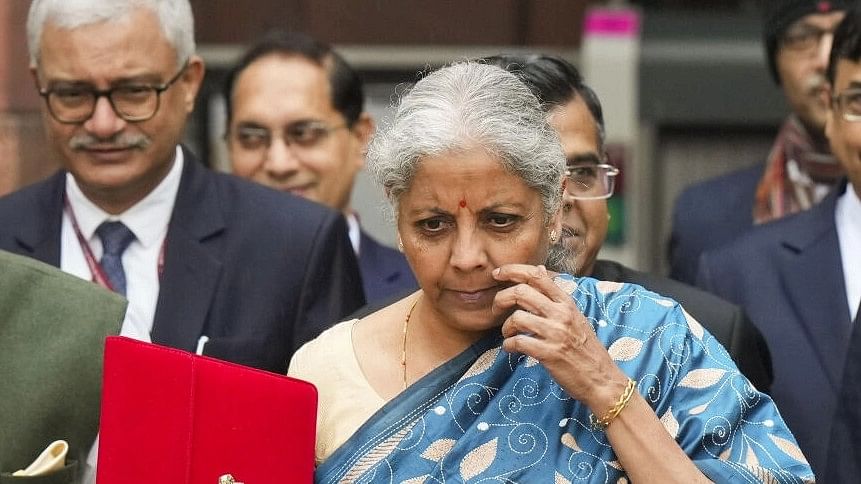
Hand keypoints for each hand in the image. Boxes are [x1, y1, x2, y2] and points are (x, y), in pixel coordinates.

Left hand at [492, 264, 628, 412]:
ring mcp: (555, 333)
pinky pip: (518, 342)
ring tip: (509, 334)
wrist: (601, 379)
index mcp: (567, 303)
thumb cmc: (586, 349)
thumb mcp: (575, 316)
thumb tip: (539, 269)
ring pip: (517, 317)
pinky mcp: (548, 353)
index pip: (537, 276)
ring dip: (506, 327)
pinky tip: (511, 348)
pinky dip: (508, 345)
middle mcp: (561, 314)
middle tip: (496, 309)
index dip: (513, 270)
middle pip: (521, 292)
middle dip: (501, 299)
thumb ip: (555, 295)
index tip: (497, 273)